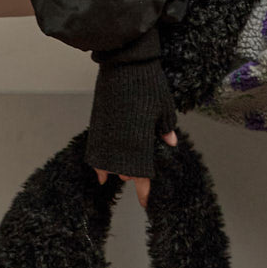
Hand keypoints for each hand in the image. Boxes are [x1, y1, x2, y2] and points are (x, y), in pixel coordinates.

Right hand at [85, 57, 178, 206]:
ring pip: (109, 167)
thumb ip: (166, 128)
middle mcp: (120, 142)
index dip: (144, 191)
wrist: (125, 64)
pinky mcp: (96, 127)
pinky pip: (96, 155)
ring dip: (119, 171)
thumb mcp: (165, 106)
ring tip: (128, 171)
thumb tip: (171, 143)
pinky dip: (100, 166)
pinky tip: (103, 175)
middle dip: (135, 176)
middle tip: (144, 176)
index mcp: (140, 140)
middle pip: (125, 172)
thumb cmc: (149, 84)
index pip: (142, 173)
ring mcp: (106, 135)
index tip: (146, 203)